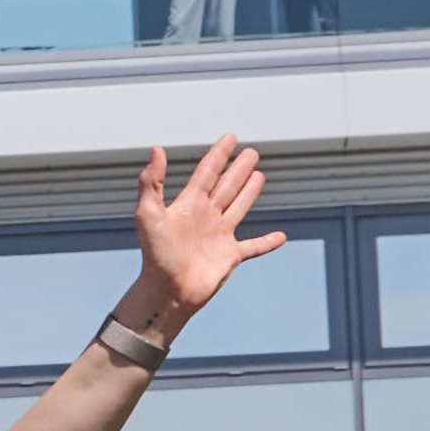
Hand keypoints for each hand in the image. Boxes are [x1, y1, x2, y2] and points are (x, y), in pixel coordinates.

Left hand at [126, 138, 291, 330]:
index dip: (219, 155)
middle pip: (226, 186)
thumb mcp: (148, 214)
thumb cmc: (156, 255)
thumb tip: (156, 149)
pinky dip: (267, 242)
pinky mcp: (230, 257)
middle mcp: (205, 217)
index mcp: (189, 205)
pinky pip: (253, 247)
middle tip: (252, 153)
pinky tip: (280, 236)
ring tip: (259, 175)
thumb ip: (152, 182)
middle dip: (238, 169)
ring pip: (238, 208)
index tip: (230, 138)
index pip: (207, 172)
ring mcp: (218, 237)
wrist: (167, 292)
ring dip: (249, 192)